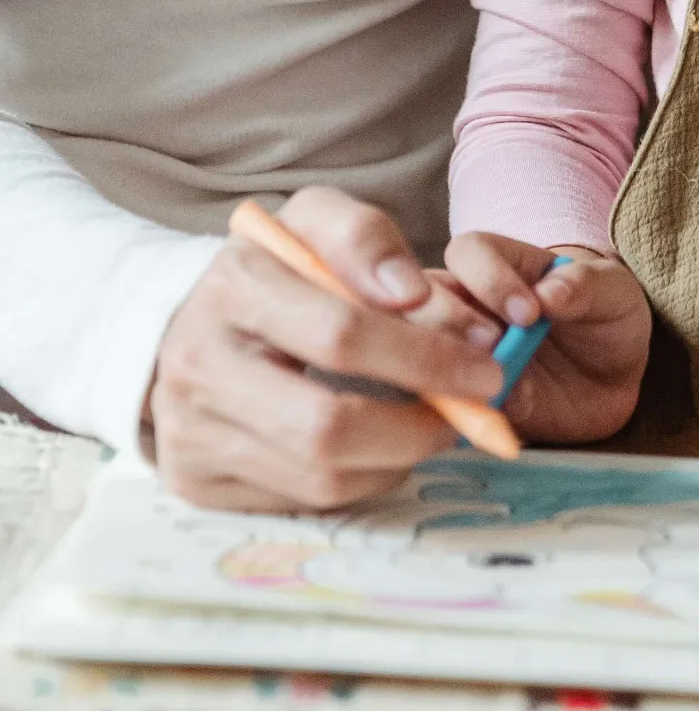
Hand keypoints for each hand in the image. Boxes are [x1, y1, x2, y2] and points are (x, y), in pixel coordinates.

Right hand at [152, 187, 501, 512]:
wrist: (192, 323)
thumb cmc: (275, 270)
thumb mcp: (316, 222)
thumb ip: (366, 238)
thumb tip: (411, 293)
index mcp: (231, 285)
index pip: (341, 334)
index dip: (425, 356)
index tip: (485, 366)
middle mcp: (197, 364)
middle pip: (326, 426)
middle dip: (417, 427)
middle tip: (468, 414)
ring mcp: (188, 433)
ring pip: (319, 477)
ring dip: (397, 458)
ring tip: (431, 426)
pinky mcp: (196, 484)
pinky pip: (301, 503)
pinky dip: (360, 480)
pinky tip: (380, 447)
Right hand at [440, 232, 651, 442]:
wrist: (611, 379)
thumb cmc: (606, 317)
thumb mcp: (612, 292)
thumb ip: (586, 286)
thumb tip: (552, 292)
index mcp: (502, 262)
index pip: (470, 252)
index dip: (490, 278)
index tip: (530, 312)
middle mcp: (469, 302)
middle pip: (425, 296)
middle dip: (447, 319)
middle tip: (491, 346)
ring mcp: (462, 351)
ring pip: (420, 348)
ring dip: (439, 366)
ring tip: (486, 386)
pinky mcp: (466, 397)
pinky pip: (442, 404)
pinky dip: (454, 412)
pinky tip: (484, 420)